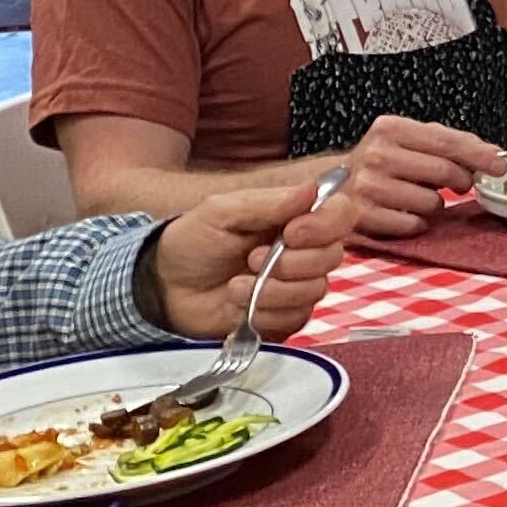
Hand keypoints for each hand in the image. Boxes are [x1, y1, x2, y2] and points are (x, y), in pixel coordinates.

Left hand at [146, 173, 356, 338]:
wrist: (165, 288)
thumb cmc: (191, 243)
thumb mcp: (221, 212)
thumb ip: (267, 202)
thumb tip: (312, 189)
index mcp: (293, 217)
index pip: (341, 214)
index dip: (324, 226)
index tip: (291, 233)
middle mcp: (303, 250)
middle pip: (333, 256)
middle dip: (291, 263)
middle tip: (252, 259)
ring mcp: (297, 284)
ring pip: (315, 290)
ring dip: (271, 290)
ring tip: (236, 285)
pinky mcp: (286, 315)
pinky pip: (297, 317)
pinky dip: (265, 312)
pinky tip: (239, 304)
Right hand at [317, 115, 506, 239]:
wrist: (332, 185)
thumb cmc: (381, 162)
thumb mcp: (409, 141)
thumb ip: (450, 143)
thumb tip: (492, 152)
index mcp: (391, 128)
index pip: (446, 142)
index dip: (478, 155)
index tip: (500, 165)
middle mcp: (376, 154)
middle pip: (444, 171)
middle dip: (462, 180)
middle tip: (460, 183)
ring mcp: (368, 186)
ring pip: (432, 202)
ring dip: (435, 204)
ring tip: (417, 195)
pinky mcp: (364, 216)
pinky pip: (413, 225)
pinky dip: (417, 222)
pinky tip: (403, 211)